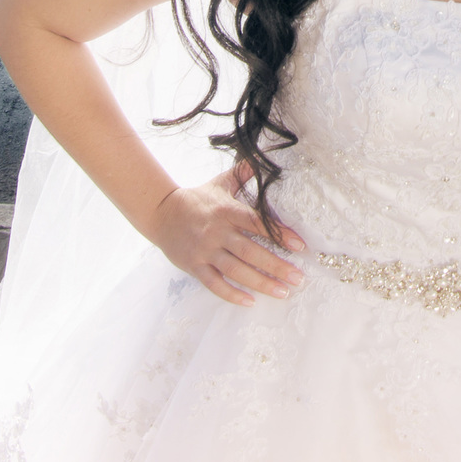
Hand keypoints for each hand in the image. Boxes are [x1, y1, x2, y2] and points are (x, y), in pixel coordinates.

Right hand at [149, 162, 305, 306]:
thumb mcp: (220, 183)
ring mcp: (205, 251)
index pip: (257, 223)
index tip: (300, 246)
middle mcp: (217, 232)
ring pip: (236, 271)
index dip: (279, 234)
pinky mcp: (194, 266)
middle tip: (298, 278)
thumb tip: (259, 159)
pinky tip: (250, 302)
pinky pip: (215, 284)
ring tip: (283, 292)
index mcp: (227, 211)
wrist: (161, 213)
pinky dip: (232, 294)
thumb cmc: (196, 199)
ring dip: (261, 283)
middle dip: (276, 266)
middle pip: (251, 251)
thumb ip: (242, 173)